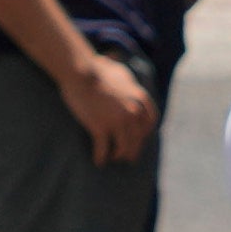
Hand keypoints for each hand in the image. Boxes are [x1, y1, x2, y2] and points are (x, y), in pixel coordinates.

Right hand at [62, 41, 155, 159]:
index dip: (144, 135)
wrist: (81, 72)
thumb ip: (127, 79)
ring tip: (111, 159)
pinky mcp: (100, 128)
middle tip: (127, 158)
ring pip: (123, 148)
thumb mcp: (120, 72)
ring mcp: (117, 122)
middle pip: (137, 139)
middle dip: (132, 150)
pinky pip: (103, 150)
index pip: (149, 124)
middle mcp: (133, 113)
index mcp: (141, 100)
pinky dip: (101, 158)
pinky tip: (98, 162)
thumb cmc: (96, 69)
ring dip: (118, 156)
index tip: (139, 140)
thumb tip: (126, 77)